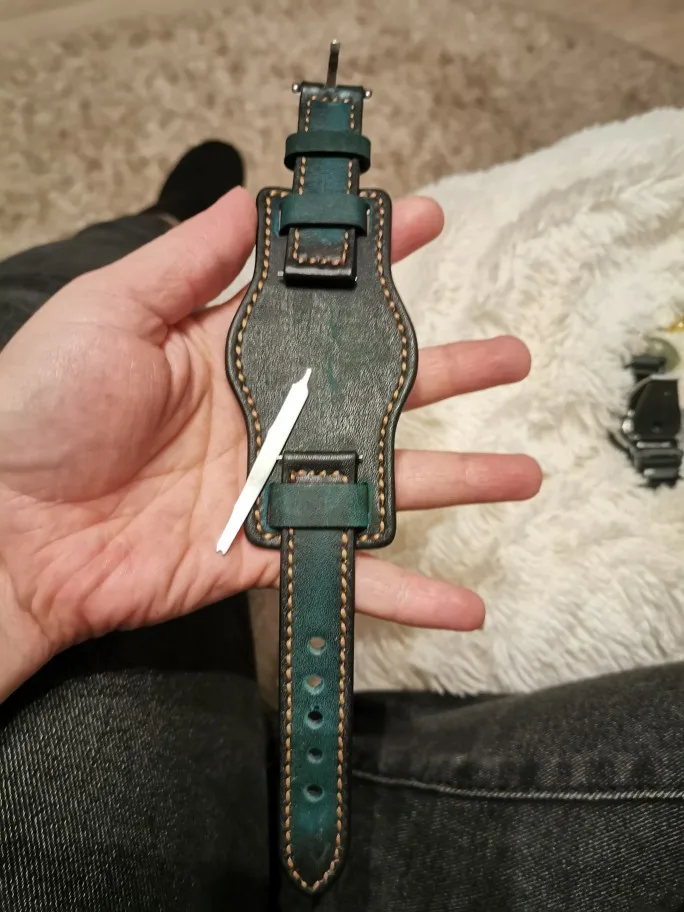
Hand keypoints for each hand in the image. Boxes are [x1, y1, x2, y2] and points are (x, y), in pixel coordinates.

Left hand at [0, 188, 540, 696]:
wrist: (6, 530)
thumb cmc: (40, 408)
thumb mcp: (114, 311)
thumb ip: (191, 262)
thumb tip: (251, 201)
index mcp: (231, 349)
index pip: (323, 298)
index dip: (378, 261)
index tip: (431, 224)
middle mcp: (265, 415)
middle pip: (377, 390)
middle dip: (449, 370)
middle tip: (512, 357)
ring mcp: (272, 487)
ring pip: (385, 482)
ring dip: (458, 479)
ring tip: (523, 473)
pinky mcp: (265, 554)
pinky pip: (349, 573)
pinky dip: (408, 595)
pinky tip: (465, 606)